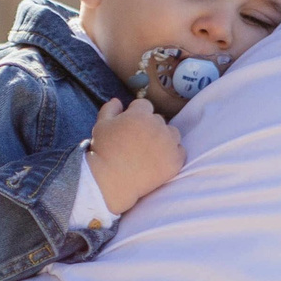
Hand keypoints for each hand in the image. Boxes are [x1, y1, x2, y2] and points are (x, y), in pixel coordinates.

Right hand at [87, 97, 184, 215]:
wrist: (111, 180)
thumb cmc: (103, 151)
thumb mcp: (100, 125)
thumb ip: (110, 109)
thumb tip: (118, 100)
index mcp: (140, 113)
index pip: (145, 106)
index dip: (136, 116)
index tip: (130, 128)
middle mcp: (158, 125)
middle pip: (159, 120)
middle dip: (150, 127)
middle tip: (138, 143)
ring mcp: (168, 143)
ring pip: (172, 134)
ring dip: (164, 139)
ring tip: (150, 152)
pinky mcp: (175, 161)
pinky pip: (180, 152)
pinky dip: (172, 155)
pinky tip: (159, 162)